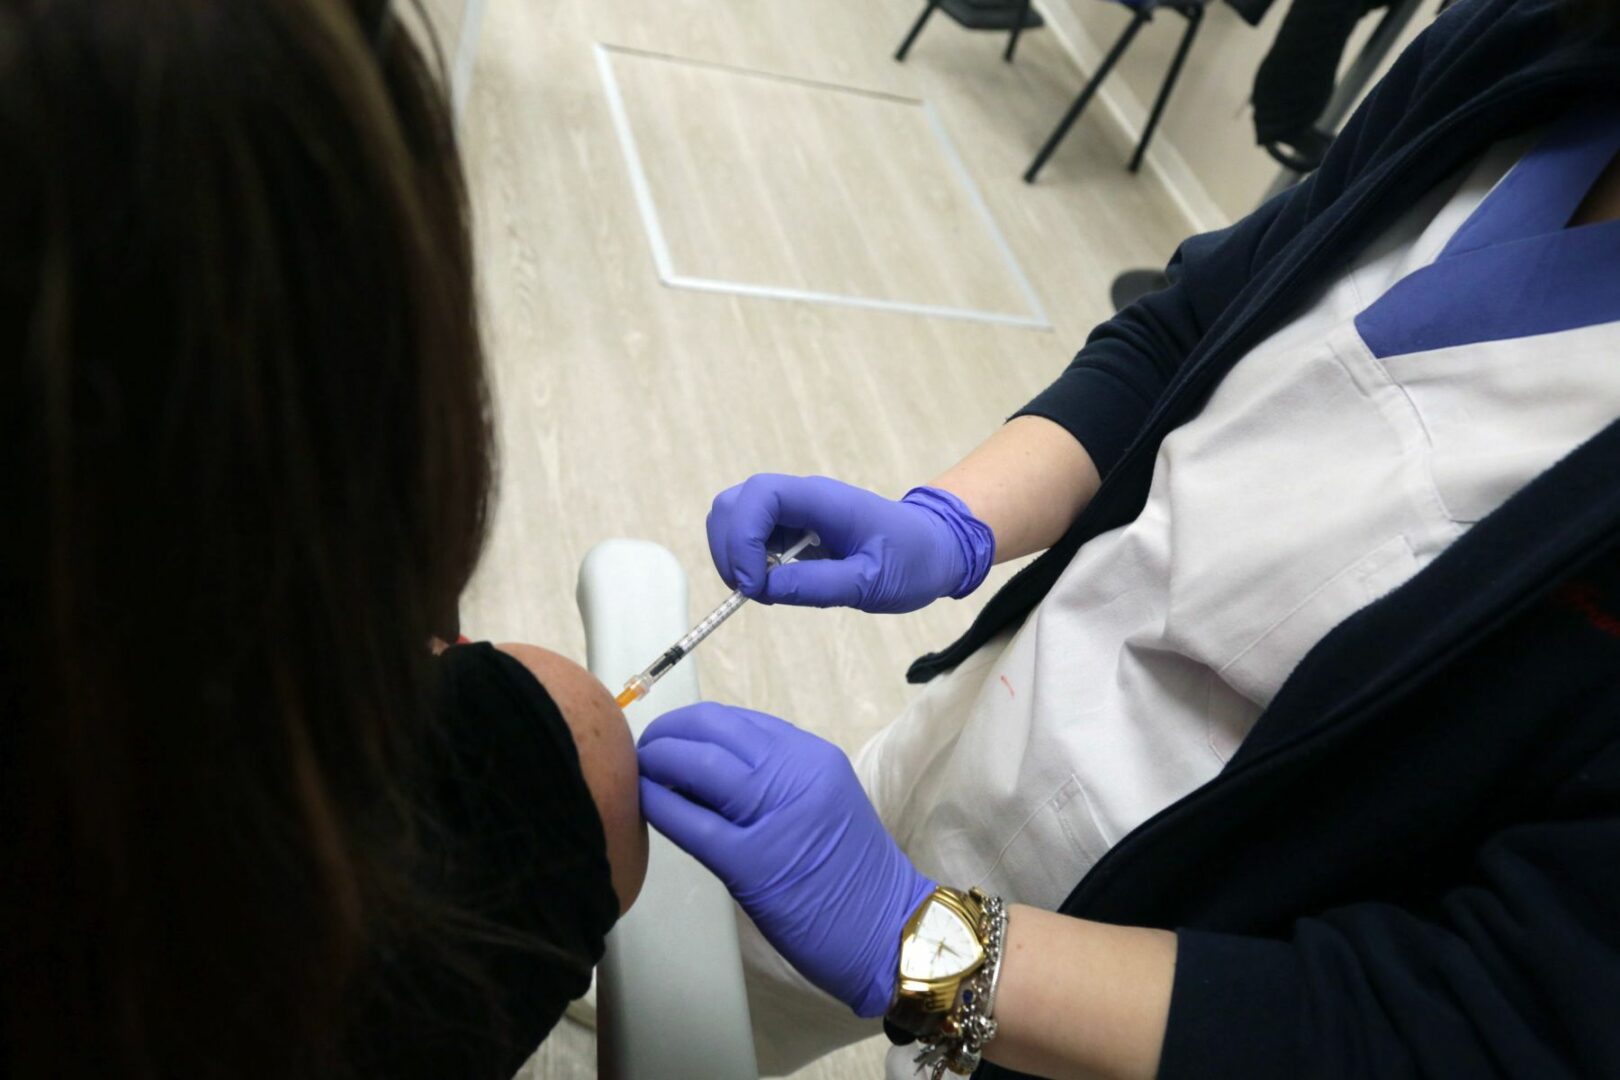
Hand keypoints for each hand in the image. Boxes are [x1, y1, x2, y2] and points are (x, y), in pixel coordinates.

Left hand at [637, 703, 934, 1016]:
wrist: (890, 931)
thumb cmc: (850, 875)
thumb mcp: (821, 803)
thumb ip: (774, 778)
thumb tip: (703, 764)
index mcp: (814, 757)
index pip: (740, 721)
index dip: (694, 723)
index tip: (671, 736)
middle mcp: (798, 774)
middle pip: (715, 730)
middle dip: (668, 733)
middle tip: (645, 750)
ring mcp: (776, 816)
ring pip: (700, 765)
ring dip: (658, 760)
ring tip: (639, 771)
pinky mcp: (753, 863)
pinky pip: (692, 821)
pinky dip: (659, 805)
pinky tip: (643, 803)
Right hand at [705, 475, 993, 612]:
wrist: (935, 549)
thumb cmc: (912, 561)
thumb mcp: (872, 582)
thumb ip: (819, 584)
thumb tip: (764, 589)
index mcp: (823, 500)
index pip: (760, 496)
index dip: (742, 536)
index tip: (753, 583)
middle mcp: (802, 498)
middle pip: (735, 503)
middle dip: (728, 547)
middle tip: (750, 590)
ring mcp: (795, 512)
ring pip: (737, 518)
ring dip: (735, 556)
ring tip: (763, 590)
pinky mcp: (792, 529)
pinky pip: (753, 537)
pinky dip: (748, 562)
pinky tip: (773, 584)